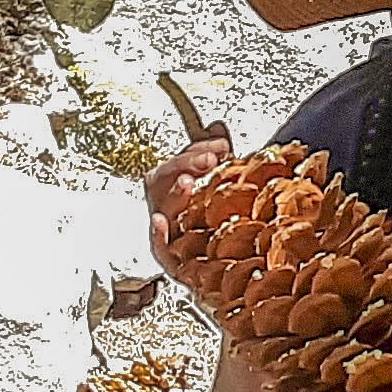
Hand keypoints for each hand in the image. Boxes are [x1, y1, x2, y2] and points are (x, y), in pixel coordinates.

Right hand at [143, 131, 233, 280]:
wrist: (234, 263)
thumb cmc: (219, 218)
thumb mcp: (222, 180)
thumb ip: (216, 152)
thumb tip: (216, 128)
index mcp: (172, 188)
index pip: (174, 162)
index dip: (193, 151)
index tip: (219, 146)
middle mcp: (165, 208)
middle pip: (161, 180)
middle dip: (184, 165)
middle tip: (209, 159)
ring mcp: (167, 233)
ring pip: (161, 209)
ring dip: (174, 193)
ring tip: (187, 182)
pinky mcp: (173, 261)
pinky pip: (158, 250)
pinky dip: (156, 236)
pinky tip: (158, 222)